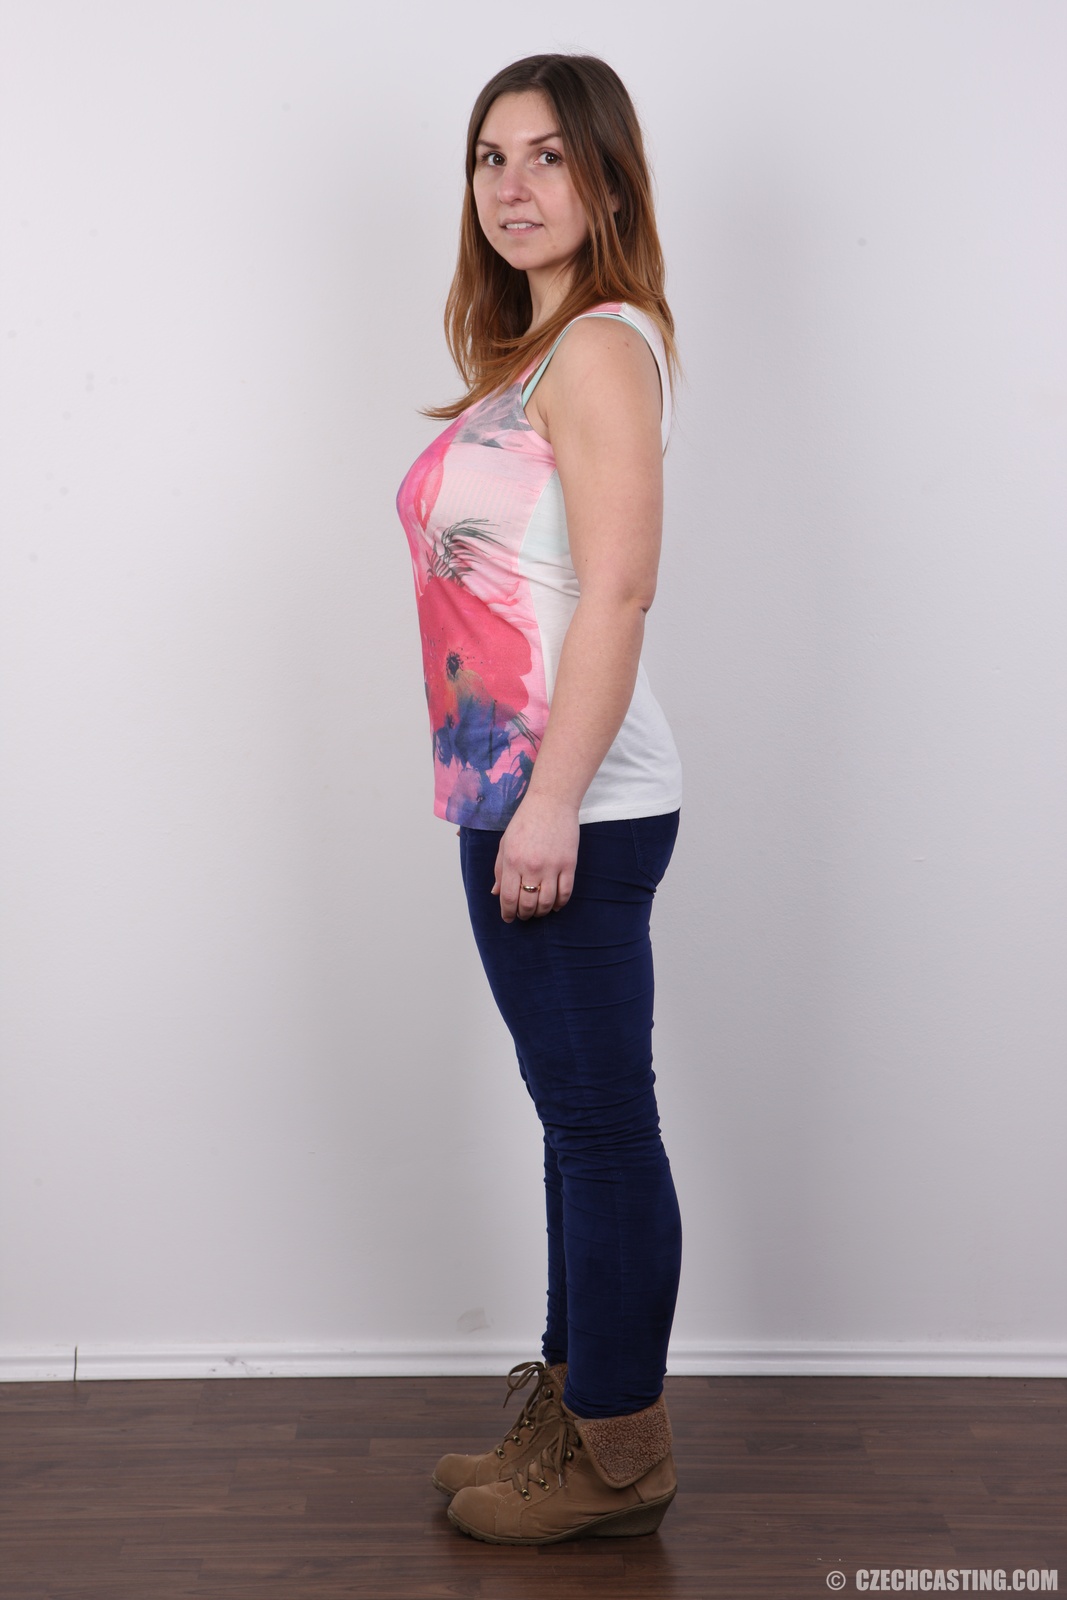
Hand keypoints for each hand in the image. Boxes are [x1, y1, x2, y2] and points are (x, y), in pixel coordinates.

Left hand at [492, 794, 579, 921]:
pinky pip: (565, 892)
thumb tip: (496, 893)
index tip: (508, 918)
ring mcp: (552, 866)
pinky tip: (555, 905)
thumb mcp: (505, 843)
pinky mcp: (569, 864)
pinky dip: (560, 903)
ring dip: (541, 912)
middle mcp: (531, 866)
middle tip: (523, 915)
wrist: (551, 802)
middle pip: (527, 903)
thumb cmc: (525, 821)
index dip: (507, 912)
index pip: (508, 897)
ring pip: (547, 902)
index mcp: (512, 861)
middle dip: (524, 914)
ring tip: (538, 911)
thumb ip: (499, 870)